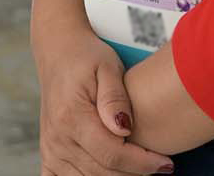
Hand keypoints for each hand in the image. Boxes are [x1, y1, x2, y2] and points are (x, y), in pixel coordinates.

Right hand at [35, 20, 172, 174]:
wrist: (58, 50)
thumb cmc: (87, 56)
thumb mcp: (107, 66)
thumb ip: (115, 97)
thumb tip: (124, 128)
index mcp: (72, 115)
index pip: (112, 154)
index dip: (142, 163)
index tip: (165, 163)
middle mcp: (58, 137)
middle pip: (102, 173)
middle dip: (134, 172)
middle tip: (157, 163)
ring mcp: (51, 148)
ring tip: (136, 164)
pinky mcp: (49, 154)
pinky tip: (104, 173)